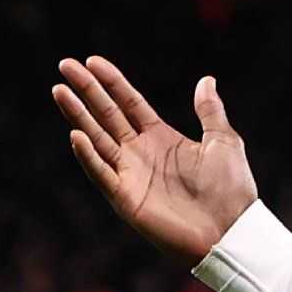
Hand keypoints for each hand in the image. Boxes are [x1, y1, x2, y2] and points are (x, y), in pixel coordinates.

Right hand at [51, 56, 257, 266]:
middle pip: (107, 115)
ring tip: (60, 91)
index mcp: (161, 138)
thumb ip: (210, 111)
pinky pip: (103, 174)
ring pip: (97, 139)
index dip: (112, 82)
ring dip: (77, 116)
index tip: (92, 61)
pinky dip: (89, 157)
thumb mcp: (223, 142)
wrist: (232, 231)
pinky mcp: (127, 199)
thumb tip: (206, 80)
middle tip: (65, 65)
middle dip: (86, 91)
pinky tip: (77, 136)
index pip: (129, 103)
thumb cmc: (232, 190)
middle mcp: (141, 153)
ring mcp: (131, 175)